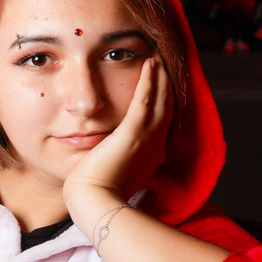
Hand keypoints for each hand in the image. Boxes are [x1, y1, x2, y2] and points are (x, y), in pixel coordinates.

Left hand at [63, 55, 173, 212]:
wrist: (95, 204)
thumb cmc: (97, 194)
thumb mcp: (113, 174)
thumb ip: (118, 163)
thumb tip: (112, 159)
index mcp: (150, 155)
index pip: (160, 122)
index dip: (164, 102)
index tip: (163, 87)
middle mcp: (154, 144)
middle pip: (166, 107)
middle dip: (166, 84)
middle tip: (166, 63)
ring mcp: (146, 138)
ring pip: (160, 99)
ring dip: (161, 77)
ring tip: (158, 58)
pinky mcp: (133, 133)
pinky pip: (145, 99)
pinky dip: (150, 80)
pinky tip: (150, 63)